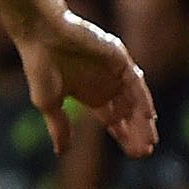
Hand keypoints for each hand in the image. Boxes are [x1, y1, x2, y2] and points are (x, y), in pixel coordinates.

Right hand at [19, 7, 154, 156]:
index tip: (135, 153)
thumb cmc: (39, 66)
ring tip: (149, 140)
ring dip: (143, 121)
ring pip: (135, 100)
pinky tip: (148, 116)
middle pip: (128, 114)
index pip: (114, 120)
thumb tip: (61, 153)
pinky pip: (135, 82)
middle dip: (137, 133)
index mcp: (90, 95)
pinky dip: (142, 98)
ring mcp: (114, 71)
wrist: (39, 35)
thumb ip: (59, 127)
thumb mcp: (48, 104)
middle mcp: (106, 84)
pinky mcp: (118, 58)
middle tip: (145, 152)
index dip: (124, 136)